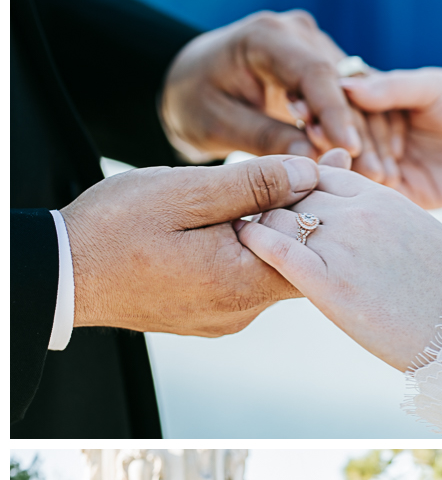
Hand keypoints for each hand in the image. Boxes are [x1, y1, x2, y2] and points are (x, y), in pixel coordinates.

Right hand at [62, 155, 318, 336]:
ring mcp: (224, 317)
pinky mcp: (207, 315)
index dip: (330, 205)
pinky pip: (245, 280)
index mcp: (241, 282)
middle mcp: (241, 310)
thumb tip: (308, 174)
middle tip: (325, 168)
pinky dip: (253, 249)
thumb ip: (252, 186)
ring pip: (272, 271)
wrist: (63, 275)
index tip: (340, 162)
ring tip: (286, 187)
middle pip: (299, 263)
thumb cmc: (115, 229)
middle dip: (310, 216)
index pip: (314, 250)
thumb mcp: (184, 192)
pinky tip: (246, 219)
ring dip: (280, 232)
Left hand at [160, 10, 403, 183]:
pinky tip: (378, 167)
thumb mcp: (219, 124)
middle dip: (359, 133)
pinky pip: (353, 102)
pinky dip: (363, 133)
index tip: (351, 150)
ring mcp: (316, 47)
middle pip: (342, 84)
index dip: (335, 113)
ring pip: (356, 95)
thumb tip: (313, 160)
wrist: (195, 83)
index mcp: (267, 36)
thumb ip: (264, 138)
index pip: (313, 72)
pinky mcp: (326, 67)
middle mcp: (299, 33)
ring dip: (370, 137)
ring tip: (383, 178)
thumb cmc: (197, 102)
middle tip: (375, 177)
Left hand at [237, 166, 441, 370]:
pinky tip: (245, 241)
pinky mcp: (331, 284)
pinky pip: (278, 248)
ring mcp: (345, 245)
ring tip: (244, 236)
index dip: (297, 186)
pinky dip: (256, 240)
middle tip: (250, 217)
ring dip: (261, 223)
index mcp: (383, 197)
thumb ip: (381, 222)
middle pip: (294, 190)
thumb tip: (361, 229)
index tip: (283, 202)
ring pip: (280, 214)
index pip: (321, 173)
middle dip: (272, 203)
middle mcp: (361, 212)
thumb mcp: (417, 237)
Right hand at [340, 67, 441, 207]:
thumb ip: (392, 89)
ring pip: (361, 172)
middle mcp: (383, 139)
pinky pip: (382, 199)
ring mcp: (393, 169)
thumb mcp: (433, 88)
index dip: (330, 113)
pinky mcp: (409, 197)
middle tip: (339, 147)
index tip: (311, 112)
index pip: (348, 111)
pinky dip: (371, 195)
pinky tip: (368, 191)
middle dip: (343, 144)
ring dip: (357, 171)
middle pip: (349, 143)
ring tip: (361, 169)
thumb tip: (346, 87)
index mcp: (384, 107)